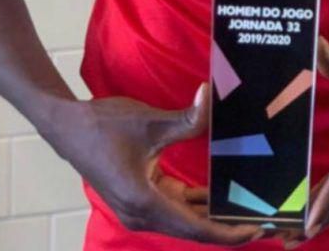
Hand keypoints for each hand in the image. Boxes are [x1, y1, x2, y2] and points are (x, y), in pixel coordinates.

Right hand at [45, 83, 262, 244]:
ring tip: (247, 205)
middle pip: (194, 229)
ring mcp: (140, 209)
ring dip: (212, 213)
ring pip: (185, 218)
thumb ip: (186, 118)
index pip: (196, 229)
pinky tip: (218, 191)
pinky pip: (175, 205)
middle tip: (262, 217)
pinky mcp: (140, 198)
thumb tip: (211, 96)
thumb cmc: (104, 125)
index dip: (228, 232)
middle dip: (227, 224)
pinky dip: (196, 201)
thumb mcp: (149, 120)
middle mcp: (143, 215)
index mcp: (145, 204)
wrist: (67, 128)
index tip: (256, 229)